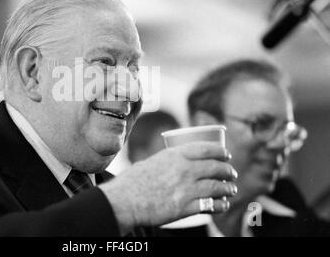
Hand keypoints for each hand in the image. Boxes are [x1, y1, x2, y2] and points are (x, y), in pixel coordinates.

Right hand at [99, 141, 237, 233]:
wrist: (124, 201)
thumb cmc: (133, 181)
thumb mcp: (152, 161)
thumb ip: (168, 161)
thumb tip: (178, 161)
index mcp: (175, 155)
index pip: (206, 149)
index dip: (221, 152)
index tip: (226, 154)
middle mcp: (184, 170)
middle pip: (215, 167)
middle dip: (228, 170)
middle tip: (231, 173)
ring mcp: (186, 189)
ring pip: (217, 186)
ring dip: (228, 188)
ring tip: (231, 189)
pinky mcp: (185, 208)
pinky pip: (211, 205)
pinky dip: (220, 204)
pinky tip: (223, 204)